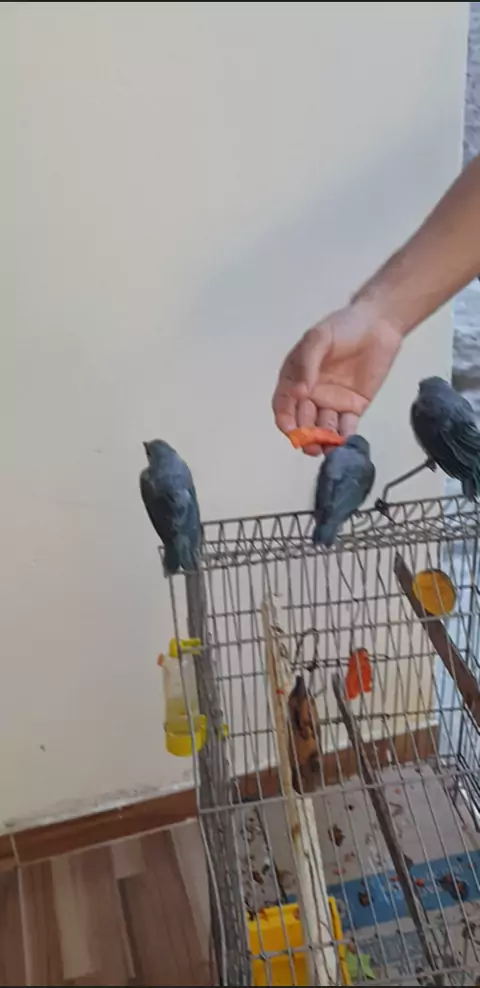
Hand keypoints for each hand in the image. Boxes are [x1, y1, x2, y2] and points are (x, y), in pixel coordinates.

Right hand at [272, 304, 402, 454]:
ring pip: (323, 428)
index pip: (284, 403)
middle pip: (303, 421)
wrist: (379, 324)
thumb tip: (301, 391)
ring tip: (326, 448)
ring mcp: (332, 402)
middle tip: (310, 445)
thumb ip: (307, 362)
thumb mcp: (319, 338)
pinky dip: (344, 439)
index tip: (290, 429)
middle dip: (304, 435)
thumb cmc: (345, 326)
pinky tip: (344, 445)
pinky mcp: (354, 407)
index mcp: (296, 377)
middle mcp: (311, 394)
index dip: (285, 418)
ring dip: (322, 441)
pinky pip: (346, 427)